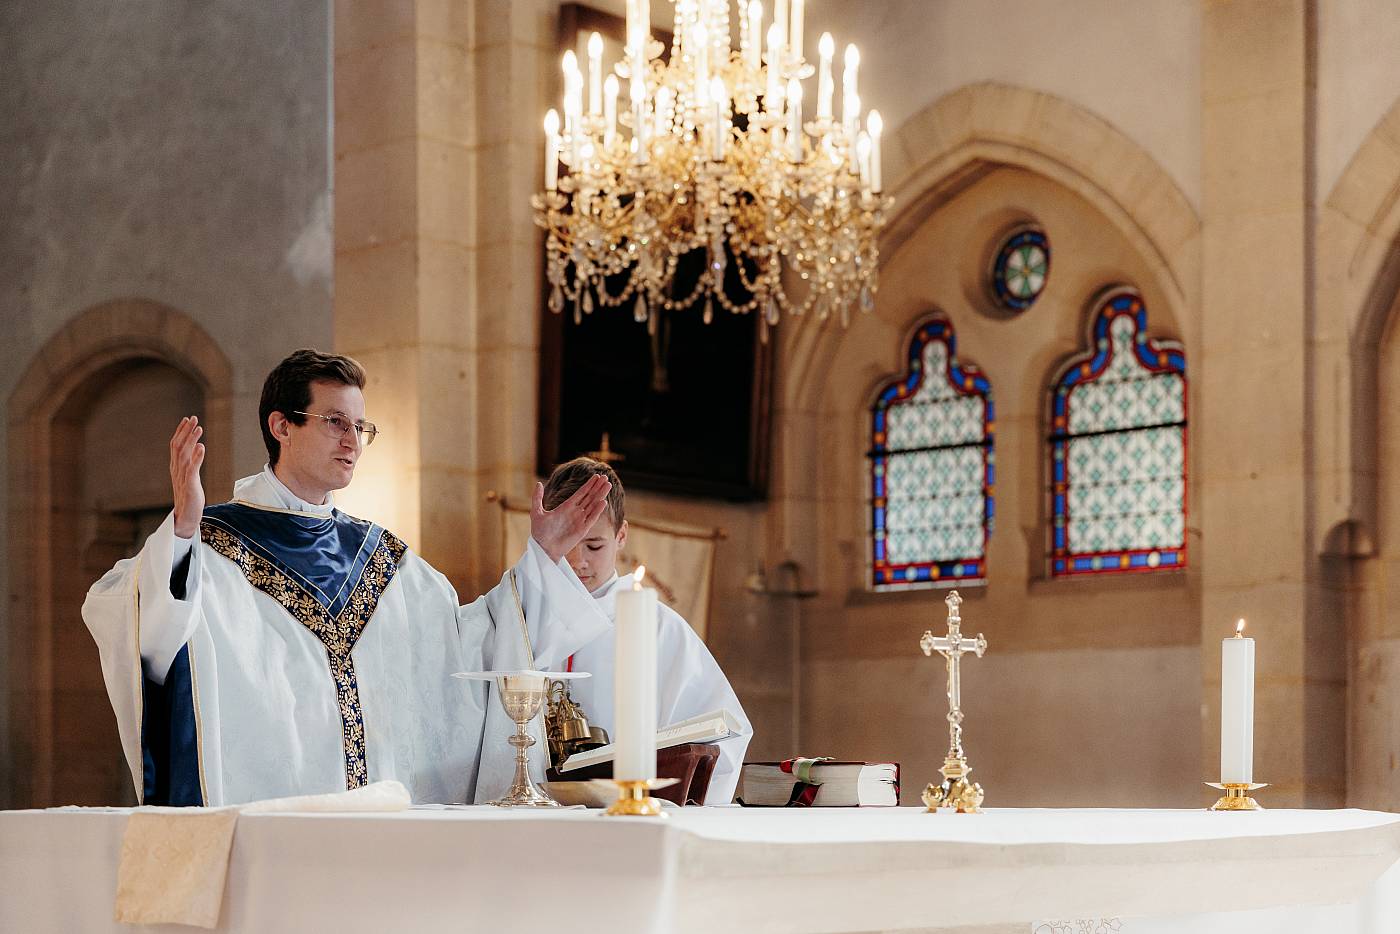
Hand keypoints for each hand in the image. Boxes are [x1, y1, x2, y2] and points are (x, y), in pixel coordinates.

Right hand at [170, 416, 205, 538]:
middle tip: (193, 418)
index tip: (188, 419)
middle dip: (186, 431)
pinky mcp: (190, 486)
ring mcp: (182, 478)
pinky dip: (196, 457)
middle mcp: (177, 470)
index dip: (181, 431)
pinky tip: (201, 447)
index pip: (176, 445)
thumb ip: (192, 462)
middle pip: (178, 446)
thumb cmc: (189, 497)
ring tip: (199, 428)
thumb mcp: (191, 476)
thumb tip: (198, 446)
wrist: (185, 518)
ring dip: (191, 440)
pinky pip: (192, 469)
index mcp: (176, 467)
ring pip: (184, 455)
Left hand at [530, 475, 610, 562]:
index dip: (589, 485)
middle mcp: (575, 512)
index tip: (596, 476)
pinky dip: (597, 510)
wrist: (543, 549)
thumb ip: (538, 498)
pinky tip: (603, 502)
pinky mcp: (582, 530)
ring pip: (593, 505)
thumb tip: (539, 483)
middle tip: (606, 477)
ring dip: (601, 495)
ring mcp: (580, 521)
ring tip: (609, 485)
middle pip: (589, 497)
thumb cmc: (539, 533)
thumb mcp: (536, 512)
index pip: (581, 493)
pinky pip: (592, 518)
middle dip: (598, 487)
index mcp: (566, 507)